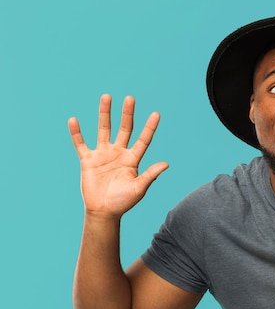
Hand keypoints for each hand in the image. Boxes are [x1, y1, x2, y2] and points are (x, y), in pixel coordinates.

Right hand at [68, 94, 168, 218]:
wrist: (103, 211)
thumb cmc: (123, 202)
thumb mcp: (139, 188)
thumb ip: (150, 175)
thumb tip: (166, 164)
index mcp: (133, 159)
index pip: (143, 140)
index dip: (149, 128)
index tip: (156, 114)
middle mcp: (119, 153)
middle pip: (124, 129)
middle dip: (127, 114)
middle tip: (130, 98)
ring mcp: (103, 155)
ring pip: (104, 129)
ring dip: (105, 114)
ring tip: (107, 97)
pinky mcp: (88, 160)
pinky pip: (81, 143)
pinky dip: (77, 133)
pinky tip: (74, 120)